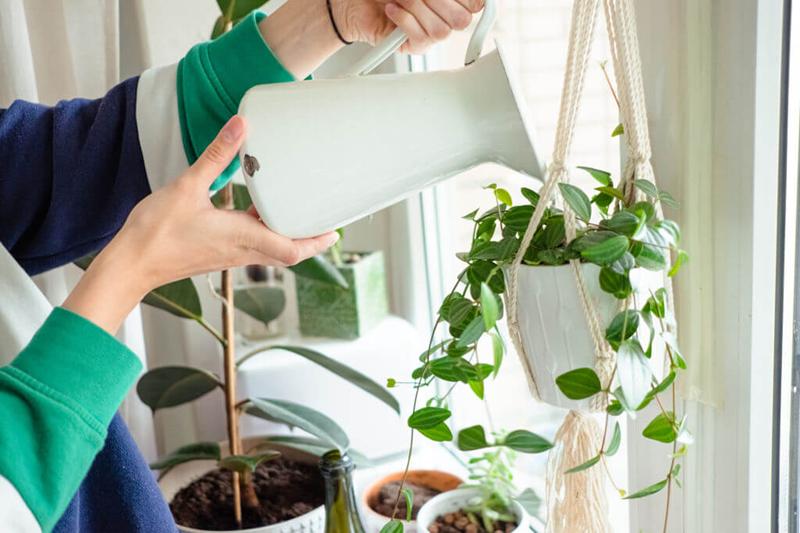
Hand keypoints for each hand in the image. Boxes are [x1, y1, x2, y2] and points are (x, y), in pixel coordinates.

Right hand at [64, 116, 337, 332]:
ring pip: (271, 250)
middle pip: (288, 252)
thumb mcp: (188, 186)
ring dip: (288, 235)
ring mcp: (229, 256)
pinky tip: (256, 214)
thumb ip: (217, 155)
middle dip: (310, 239)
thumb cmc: (156, 233)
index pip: (292, 248)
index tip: (334, 230)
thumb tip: (240, 126)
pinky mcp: (216, 255)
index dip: (317, 241)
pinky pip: (252, 247)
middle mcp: (241, 251)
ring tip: (298, 214)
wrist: (130, 264)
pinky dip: (265, 233)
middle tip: (325, 222)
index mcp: (242, 237)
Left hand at [335, 0, 484, 53]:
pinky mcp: (412, 47)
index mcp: (451, 0)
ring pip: (441, 30)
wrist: (354, 1)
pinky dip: (404, 19)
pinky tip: (392, 9)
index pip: (476, 4)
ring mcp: (429, 34)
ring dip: (417, 7)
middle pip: (462, 19)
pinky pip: (420, 38)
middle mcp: (444, 18)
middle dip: (438, 1)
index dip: (468, 0)